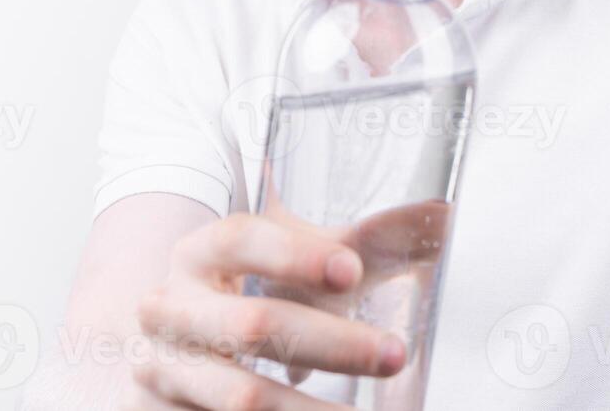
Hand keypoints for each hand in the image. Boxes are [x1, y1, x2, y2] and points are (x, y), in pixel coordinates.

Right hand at [124, 213, 407, 409]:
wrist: (167, 353)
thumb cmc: (241, 293)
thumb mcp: (286, 263)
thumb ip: (359, 243)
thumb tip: (443, 217)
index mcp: (199, 254)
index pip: (238, 240)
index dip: (294, 254)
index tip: (352, 270)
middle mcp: (172, 309)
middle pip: (252, 324)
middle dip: (331, 344)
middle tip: (394, 354)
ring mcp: (167, 371)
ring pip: (244, 397)